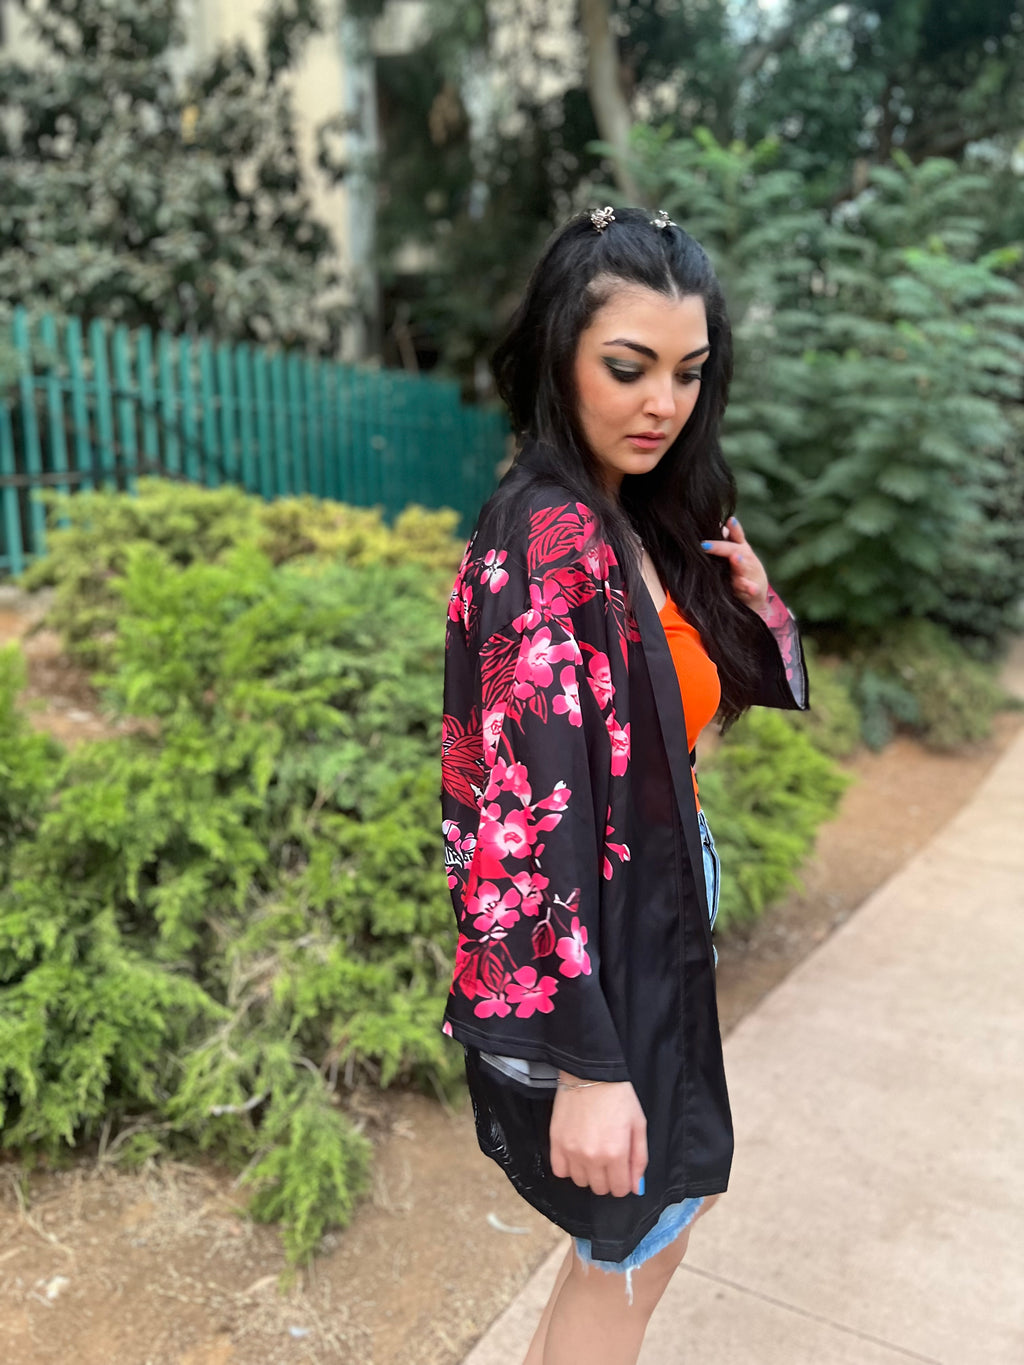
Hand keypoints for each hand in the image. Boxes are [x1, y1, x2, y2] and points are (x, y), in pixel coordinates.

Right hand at [549, 1076, 646, 1197]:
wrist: (590, 1073)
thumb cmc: (618, 1096)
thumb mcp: (638, 1125)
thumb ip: (639, 1159)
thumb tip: (636, 1187)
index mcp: (616, 1153)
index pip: (620, 1189)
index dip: (624, 1182)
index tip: (622, 1170)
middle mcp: (593, 1157)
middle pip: (600, 1188)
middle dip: (608, 1178)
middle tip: (609, 1159)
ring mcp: (572, 1151)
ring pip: (580, 1182)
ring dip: (588, 1173)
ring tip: (592, 1154)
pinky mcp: (556, 1142)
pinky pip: (560, 1171)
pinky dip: (569, 1167)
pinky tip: (576, 1155)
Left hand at [701, 516, 768, 614]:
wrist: (756, 592)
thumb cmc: (741, 568)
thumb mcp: (735, 551)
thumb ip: (726, 538)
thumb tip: (714, 522)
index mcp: (740, 549)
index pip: (737, 536)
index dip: (734, 528)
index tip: (730, 520)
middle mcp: (746, 559)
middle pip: (734, 550)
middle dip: (720, 547)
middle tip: (705, 545)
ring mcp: (749, 574)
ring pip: (744, 568)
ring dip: (739, 563)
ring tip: (735, 558)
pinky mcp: (753, 590)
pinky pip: (751, 590)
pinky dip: (752, 589)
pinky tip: (752, 589)